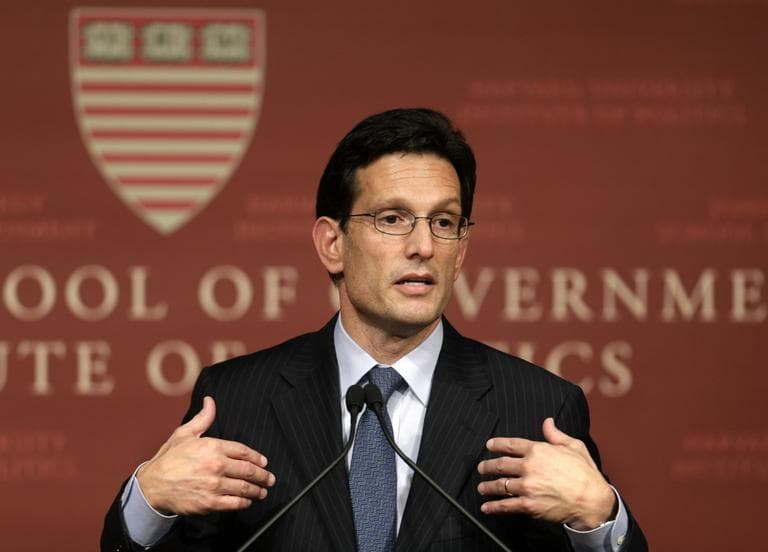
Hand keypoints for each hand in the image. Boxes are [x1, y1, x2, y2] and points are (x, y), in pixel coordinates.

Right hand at [137, 396, 274, 515]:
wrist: (152, 485)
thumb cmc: (169, 459)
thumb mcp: (184, 434)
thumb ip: (203, 419)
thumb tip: (210, 402)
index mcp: (212, 447)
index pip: (243, 451)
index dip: (256, 457)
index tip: (264, 462)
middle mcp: (216, 465)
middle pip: (248, 470)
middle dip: (262, 475)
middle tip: (269, 478)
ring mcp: (213, 485)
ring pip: (244, 488)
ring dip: (257, 490)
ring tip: (262, 491)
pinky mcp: (209, 503)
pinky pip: (233, 503)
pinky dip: (244, 502)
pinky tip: (247, 501)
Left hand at [477, 418, 614, 529]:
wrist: (592, 499)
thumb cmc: (585, 473)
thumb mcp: (573, 446)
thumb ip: (556, 434)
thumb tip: (547, 422)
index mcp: (538, 450)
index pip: (511, 444)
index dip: (497, 444)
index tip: (489, 445)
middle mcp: (529, 466)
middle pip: (501, 464)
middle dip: (487, 466)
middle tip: (481, 467)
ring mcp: (527, 486)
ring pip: (500, 485)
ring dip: (488, 486)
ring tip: (482, 487)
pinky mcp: (529, 504)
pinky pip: (506, 505)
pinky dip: (493, 506)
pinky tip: (486, 507)